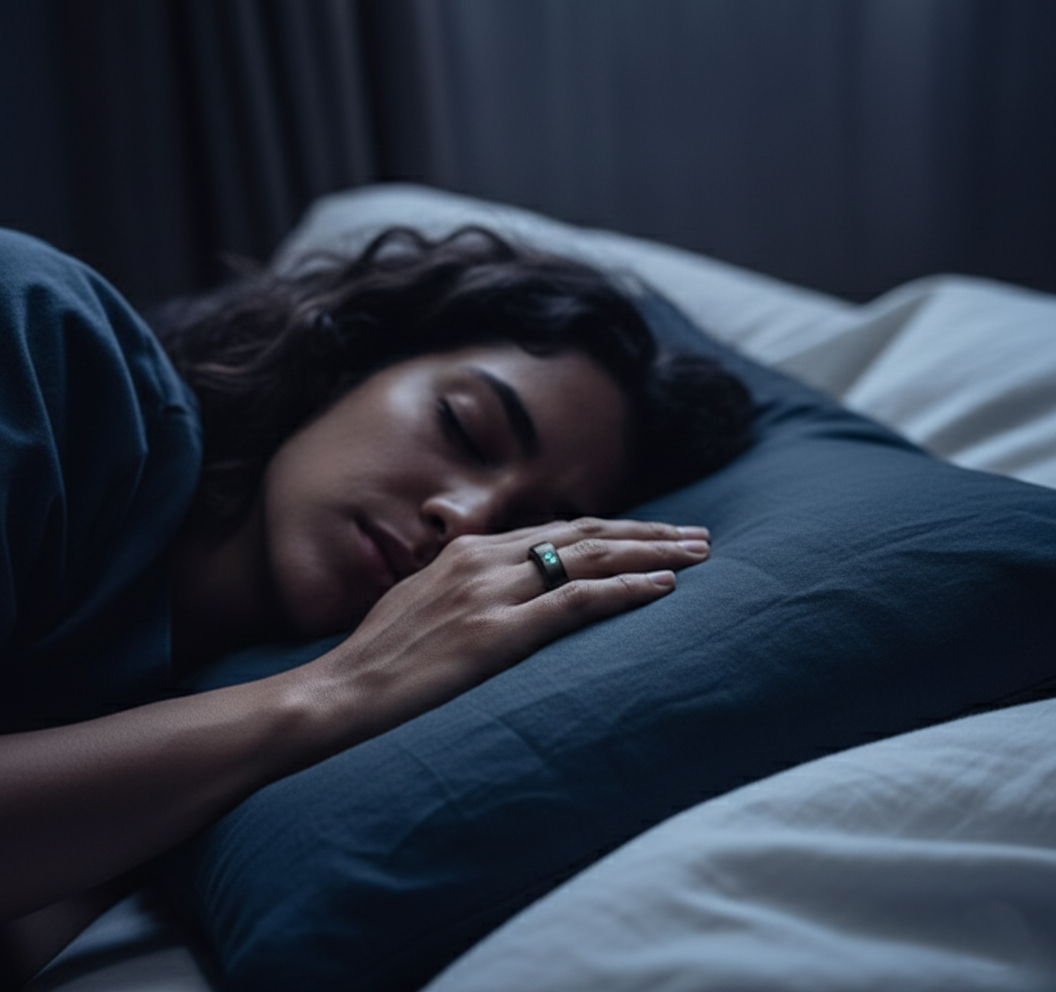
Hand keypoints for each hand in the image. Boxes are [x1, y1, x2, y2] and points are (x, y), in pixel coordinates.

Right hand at [309, 519, 710, 736]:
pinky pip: (577, 603)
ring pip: (591, 559)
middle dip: (648, 533)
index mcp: (467, 551)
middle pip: (586, 534)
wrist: (339, 690)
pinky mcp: (498, 633)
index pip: (558, 529)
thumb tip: (499, 585)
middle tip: (697, 535)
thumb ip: (462, 585)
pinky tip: (663, 591)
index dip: (613, 529)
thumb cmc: (376, 655)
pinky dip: (625, 592)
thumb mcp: (419, 601)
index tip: (653, 532)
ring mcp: (492, 593)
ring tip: (698, 555)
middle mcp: (484, 559)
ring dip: (652, 554)